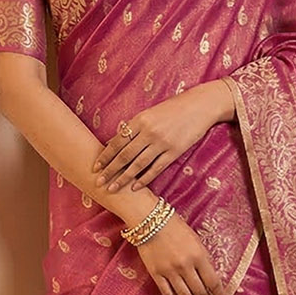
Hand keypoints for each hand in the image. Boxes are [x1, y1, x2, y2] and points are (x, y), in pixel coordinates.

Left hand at [95, 81, 233, 193]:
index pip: (118, 141)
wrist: (200, 106)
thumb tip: (118, 141)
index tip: (95, 166)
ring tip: (112, 188)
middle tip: (98, 182)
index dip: (105, 155)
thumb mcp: (151, 113)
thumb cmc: (174, 108)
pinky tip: (134, 188)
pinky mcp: (174, 152)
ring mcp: (162, 143)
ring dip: (123, 178)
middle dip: (110, 170)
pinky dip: (144, 179)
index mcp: (140, 120)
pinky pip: (156, 168)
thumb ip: (135, 127)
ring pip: (138, 165)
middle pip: (124, 155)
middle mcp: (148, 132)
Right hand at [136, 213, 228, 294]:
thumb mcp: (196, 240)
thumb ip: (203, 259)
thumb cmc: (175, 227)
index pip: (214, 283)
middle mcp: (186, 266)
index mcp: (199, 256)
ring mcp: (170, 271)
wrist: (150, 220)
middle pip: (201, 293)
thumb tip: (211, 280)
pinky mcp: (156, 274)